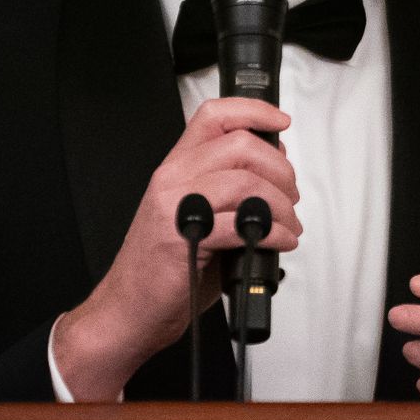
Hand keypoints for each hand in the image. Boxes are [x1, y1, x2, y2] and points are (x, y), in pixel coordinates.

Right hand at [54, 97, 299, 398]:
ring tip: (288, 225)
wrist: (129, 308)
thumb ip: (227, 185)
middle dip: (280, 170)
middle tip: (290, 195)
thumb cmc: (166, 265)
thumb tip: (274, 165)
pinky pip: (242, 224)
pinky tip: (280, 241)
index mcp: (176, 166)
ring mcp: (175, 207)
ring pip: (246, 182)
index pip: (214, 115)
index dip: (254, 111)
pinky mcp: (183, 239)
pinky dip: (274, 232)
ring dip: (282, 205)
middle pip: (240, 145)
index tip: (280, 123)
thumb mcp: (197, 212)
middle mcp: (173, 178)